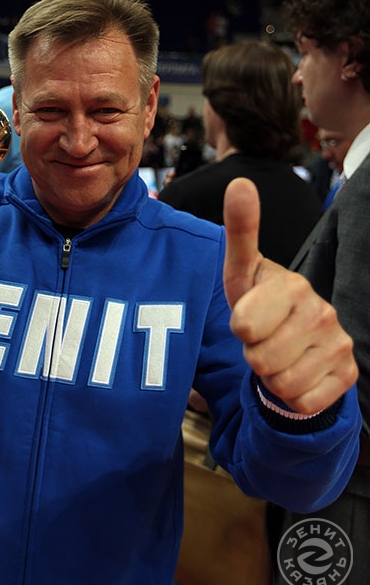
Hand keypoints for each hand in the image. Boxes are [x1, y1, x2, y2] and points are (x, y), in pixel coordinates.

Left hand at [222, 177, 357, 414]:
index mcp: (294, 286)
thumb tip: (239, 182)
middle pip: (260, 360)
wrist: (290, 339)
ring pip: (280, 384)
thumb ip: (241, 231)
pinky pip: (300, 402)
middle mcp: (323, 313)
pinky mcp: (346, 377)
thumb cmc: (259, 302)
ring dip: (270, 376)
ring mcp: (340, 347)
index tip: (248, 317)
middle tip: (262, 339)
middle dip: (252, 354)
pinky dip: (290, 395)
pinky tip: (296, 371)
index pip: (243, 327)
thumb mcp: (242, 270)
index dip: (238, 328)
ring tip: (277, 354)